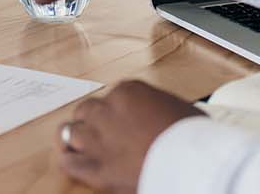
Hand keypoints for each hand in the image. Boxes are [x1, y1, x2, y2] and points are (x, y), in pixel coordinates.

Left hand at [56, 80, 205, 192]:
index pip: (111, 97)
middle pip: (87, 110)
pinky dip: (71, 160)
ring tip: (87, 148)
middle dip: (94, 122)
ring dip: (79, 139)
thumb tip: (156, 117)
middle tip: (105, 135)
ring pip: (71, 131)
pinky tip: (78, 162)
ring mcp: (96, 138)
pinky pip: (68, 160)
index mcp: (128, 91)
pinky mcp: (94, 167)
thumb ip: (154, 108)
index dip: (115, 113)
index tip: (123, 123)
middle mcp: (107, 110)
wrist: (190, 161)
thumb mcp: (174, 108)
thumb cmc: (192, 136)